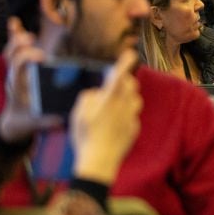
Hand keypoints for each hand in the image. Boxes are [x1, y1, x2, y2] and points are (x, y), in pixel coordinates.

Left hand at [0, 17, 59, 144]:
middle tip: (33, 40)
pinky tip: (14, 22)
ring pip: (12, 51)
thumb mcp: (37, 122)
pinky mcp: (19, 68)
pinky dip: (14, 35)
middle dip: (21, 45)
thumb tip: (59, 119)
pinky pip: (15, 49)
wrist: (16, 120)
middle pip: (13, 55)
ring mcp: (16, 71)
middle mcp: (15, 76)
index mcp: (19, 86)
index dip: (27, 57)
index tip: (42, 56)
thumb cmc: (29, 119)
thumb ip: (47, 121)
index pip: (18, 66)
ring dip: (17, 39)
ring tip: (26, 32)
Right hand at [70, 50, 142, 184]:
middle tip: (115, 84)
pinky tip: (115, 124)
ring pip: (136, 99)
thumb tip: (97, 93)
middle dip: (125, 81)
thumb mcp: (78, 114)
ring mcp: (131, 118)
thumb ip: (88, 98)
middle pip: (131, 86)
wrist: (100, 161)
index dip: (124, 64)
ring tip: (115, 104)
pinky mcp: (134, 128)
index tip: (131, 53)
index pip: (118, 77)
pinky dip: (126, 115)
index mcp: (108, 101)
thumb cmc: (85, 137)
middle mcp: (123, 107)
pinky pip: (133, 115)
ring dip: (128, 97)